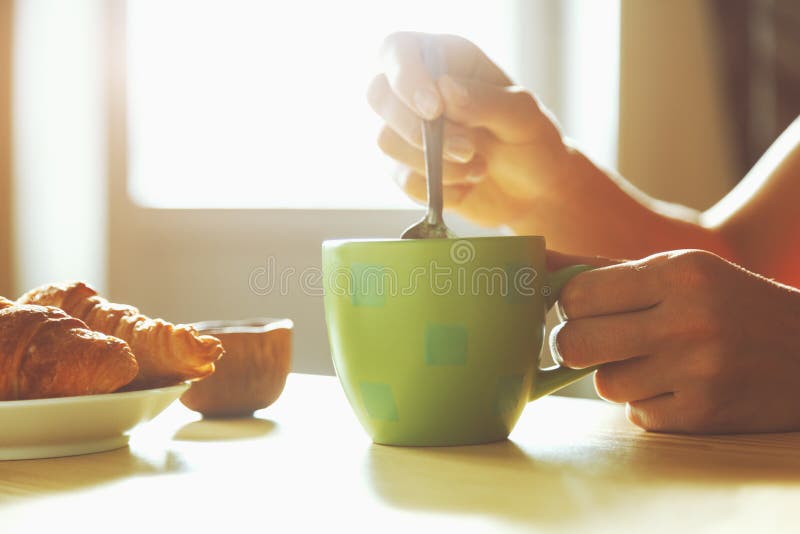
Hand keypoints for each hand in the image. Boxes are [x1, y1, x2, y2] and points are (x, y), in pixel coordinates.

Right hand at [367, 32, 569, 228]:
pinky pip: (403, 179)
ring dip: (436, 163)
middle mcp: (417, 90)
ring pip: (386, 141)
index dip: (406, 77)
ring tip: (479, 167)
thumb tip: (444, 89)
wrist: (534, 191)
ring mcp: (406, 131)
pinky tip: (469, 184)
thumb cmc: (531, 141)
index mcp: (444, 59)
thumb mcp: (522, 116)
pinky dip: (441, 188)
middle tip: (467, 149)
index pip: (398, 50)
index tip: (434, 109)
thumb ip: (486, 100)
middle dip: (417, 129)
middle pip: (378, 95)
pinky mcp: (405, 169)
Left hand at [551, 249, 799, 433]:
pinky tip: (680, 385)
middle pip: (576, 343)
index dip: (570, 306)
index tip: (581, 310)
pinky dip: (649, 404)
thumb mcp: (677, 270)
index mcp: (678, 273)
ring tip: (655, 361)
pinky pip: (637, 414)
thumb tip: (534, 262)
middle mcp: (687, 320)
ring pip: (605, 384)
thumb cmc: (728, 303)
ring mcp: (698, 371)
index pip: (577, 294)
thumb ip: (601, 268)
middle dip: (576, 344)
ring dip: (618, 375)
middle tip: (596, 340)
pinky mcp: (705, 414)